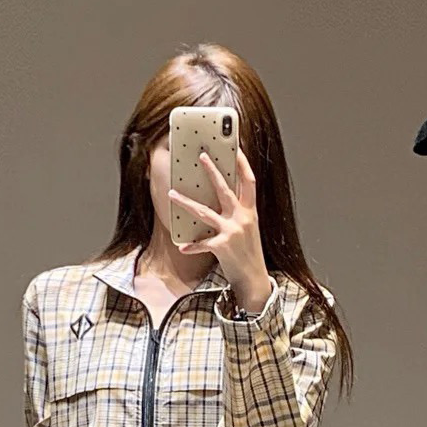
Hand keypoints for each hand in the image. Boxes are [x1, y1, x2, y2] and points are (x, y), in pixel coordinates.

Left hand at [168, 146, 270, 311]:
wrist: (254, 279)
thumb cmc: (248, 252)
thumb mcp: (248, 229)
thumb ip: (238, 213)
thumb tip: (222, 198)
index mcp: (250, 211)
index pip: (249, 181)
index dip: (243, 164)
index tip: (235, 147)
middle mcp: (243, 218)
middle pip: (225, 189)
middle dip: (212, 171)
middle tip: (201, 155)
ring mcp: (232, 232)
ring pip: (205, 211)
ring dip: (186, 202)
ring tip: (172, 193)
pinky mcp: (223, 247)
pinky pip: (202, 244)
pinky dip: (192, 246)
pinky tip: (183, 246)